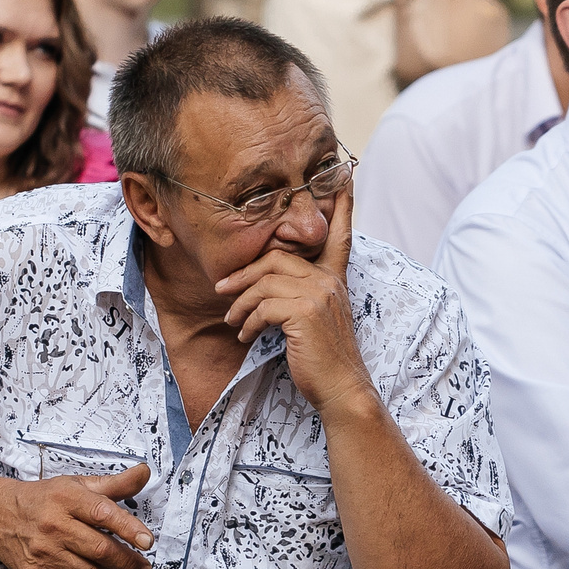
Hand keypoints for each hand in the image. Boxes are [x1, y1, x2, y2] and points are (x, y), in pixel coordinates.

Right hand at [0, 463, 155, 568]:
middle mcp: (53, 525)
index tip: (147, 541)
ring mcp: (43, 553)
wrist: (0, 517)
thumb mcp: (77, 485)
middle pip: (100, 550)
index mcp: (66, 498)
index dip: (129, 528)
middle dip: (129, 563)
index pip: (103, 513)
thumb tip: (145, 472)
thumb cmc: (45, 501)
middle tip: (144, 568)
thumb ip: (114, 484)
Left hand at [213, 191, 376, 416]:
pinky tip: (245, 335)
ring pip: (264, 283)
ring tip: (231, 320)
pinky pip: (263, 306)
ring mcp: (319, 294)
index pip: (339, 235)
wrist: (340, 389)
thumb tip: (266, 290)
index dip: (343, 207)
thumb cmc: (323, 359)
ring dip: (240, 303)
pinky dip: (248, 322)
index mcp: (334, 279)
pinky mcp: (305, 312)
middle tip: (221, 290)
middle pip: (276, 257)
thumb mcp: (315, 320)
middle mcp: (329, 281)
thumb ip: (301, 296)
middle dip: (243, 274)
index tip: (346, 178)